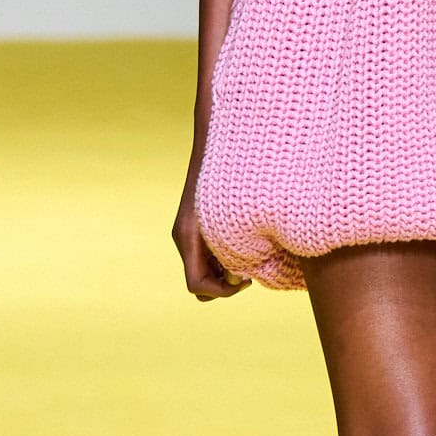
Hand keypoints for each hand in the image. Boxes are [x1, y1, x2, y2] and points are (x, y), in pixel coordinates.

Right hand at [172, 151, 249, 300]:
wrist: (216, 143)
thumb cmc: (232, 177)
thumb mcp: (237, 215)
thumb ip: (235, 245)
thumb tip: (240, 277)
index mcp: (188, 238)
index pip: (197, 286)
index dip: (223, 292)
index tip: (247, 279)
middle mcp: (184, 238)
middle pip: (200, 285)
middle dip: (225, 286)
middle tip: (251, 272)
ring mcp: (189, 233)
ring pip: (205, 271)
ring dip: (226, 273)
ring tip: (251, 258)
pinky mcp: (198, 226)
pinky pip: (208, 256)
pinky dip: (226, 259)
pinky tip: (248, 245)